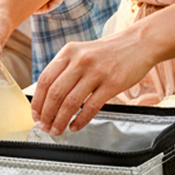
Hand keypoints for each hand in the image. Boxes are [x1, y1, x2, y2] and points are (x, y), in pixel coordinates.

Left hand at [30, 33, 153, 134]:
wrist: (138, 44)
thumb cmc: (107, 53)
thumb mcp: (81, 53)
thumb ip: (65, 70)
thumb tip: (47, 97)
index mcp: (68, 52)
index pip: (44, 80)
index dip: (37, 101)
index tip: (36, 115)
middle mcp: (79, 60)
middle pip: (55, 93)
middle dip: (47, 115)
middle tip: (45, 127)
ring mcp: (96, 72)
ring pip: (71, 102)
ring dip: (60, 120)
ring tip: (57, 130)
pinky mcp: (112, 83)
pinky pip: (91, 107)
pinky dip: (80, 120)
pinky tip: (75, 126)